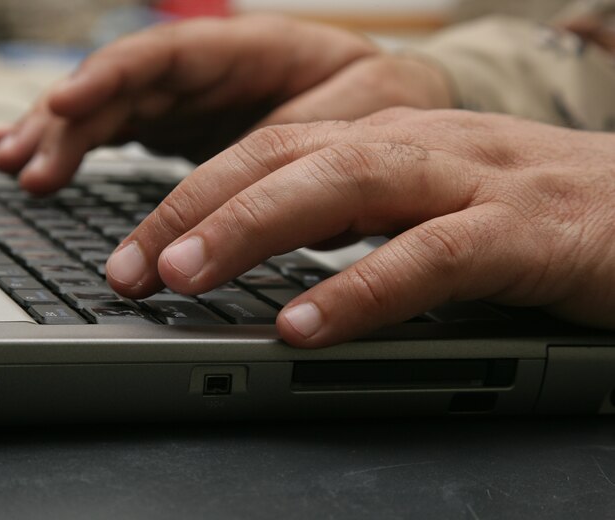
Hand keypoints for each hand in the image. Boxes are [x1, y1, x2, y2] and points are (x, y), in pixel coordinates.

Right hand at [0, 15, 451, 193]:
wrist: (395, 106)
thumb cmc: (383, 95)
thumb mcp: (363, 105)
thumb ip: (301, 133)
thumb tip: (242, 169)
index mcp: (245, 49)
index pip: (163, 55)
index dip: (109, 76)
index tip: (65, 104)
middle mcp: (207, 72)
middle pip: (121, 85)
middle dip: (68, 121)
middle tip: (24, 165)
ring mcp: (192, 101)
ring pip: (112, 111)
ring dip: (61, 138)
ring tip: (15, 166)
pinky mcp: (187, 131)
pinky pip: (124, 136)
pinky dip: (85, 153)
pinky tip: (48, 170)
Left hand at [104, 108, 614, 346]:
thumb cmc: (522, 213)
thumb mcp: (416, 206)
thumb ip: (347, 221)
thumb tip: (266, 255)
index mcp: (382, 141)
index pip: (264, 153)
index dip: (188, 198)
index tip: (131, 252)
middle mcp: (413, 146)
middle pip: (283, 158)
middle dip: (194, 208)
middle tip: (128, 267)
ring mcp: (469, 181)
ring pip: (343, 185)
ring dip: (254, 230)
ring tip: (184, 276)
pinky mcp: (523, 232)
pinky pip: (430, 257)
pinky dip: (361, 290)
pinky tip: (304, 324)